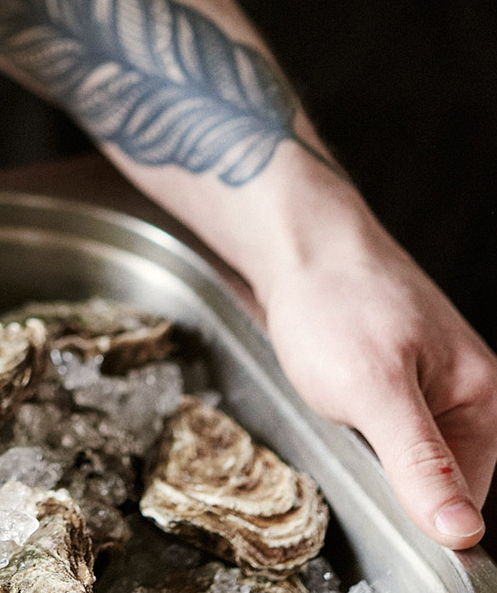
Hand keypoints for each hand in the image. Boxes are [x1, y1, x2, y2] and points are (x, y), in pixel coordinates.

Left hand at [262, 219, 496, 549]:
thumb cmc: (334, 299)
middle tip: (345, 425)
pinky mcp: (388, 370)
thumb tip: (461, 531)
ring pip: (394, 448)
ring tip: (334, 398)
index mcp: (484, 397)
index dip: (416, 509)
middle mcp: (462, 389)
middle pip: (428, 476)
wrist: (294, 241)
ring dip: (358, 442)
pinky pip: (372, 419)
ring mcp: (424, 378)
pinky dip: (346, 417)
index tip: (374, 485)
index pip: (466, 499)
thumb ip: (420, 464)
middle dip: (381, 469)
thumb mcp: (375, 392)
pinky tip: (327, 388)